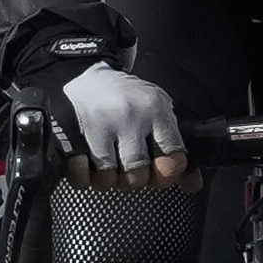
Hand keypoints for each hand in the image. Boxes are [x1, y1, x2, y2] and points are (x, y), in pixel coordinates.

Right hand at [53, 63, 184, 183]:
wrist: (85, 77)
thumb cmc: (125, 102)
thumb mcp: (156, 116)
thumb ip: (175, 151)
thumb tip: (193, 185)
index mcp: (156, 110)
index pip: (173, 159)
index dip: (166, 172)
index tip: (158, 168)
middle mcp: (128, 115)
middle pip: (137, 176)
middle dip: (132, 178)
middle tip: (126, 166)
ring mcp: (97, 123)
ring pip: (107, 179)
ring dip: (106, 179)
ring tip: (105, 163)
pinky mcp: (69, 130)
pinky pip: (80, 176)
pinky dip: (83, 176)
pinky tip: (86, 162)